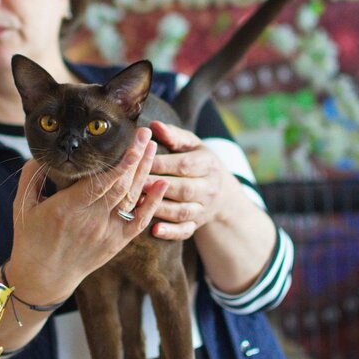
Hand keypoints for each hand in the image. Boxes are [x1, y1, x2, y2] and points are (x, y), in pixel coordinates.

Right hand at [7, 127, 168, 303]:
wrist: (43, 278)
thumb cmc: (30, 240)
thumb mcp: (22, 206)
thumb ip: (31, 177)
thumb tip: (40, 153)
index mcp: (67, 209)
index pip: (99, 183)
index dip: (119, 163)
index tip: (131, 142)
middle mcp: (91, 221)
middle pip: (121, 185)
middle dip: (136, 157)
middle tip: (145, 133)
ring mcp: (107, 233)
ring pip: (132, 198)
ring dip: (145, 172)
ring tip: (153, 147)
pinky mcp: (116, 243)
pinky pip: (139, 221)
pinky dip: (153, 203)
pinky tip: (162, 184)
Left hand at [147, 120, 234, 239]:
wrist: (222, 190)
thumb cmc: (198, 161)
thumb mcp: (191, 145)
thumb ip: (173, 135)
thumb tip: (154, 126)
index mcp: (208, 165)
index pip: (184, 165)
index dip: (161, 163)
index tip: (140, 161)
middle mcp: (209, 188)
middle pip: (184, 189)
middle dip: (159, 187)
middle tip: (137, 184)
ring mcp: (204, 209)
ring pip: (182, 211)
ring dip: (160, 209)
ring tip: (138, 205)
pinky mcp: (197, 224)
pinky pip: (185, 231)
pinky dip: (171, 232)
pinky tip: (155, 231)